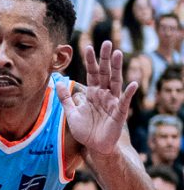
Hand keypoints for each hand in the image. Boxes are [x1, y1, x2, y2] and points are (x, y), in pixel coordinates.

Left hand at [56, 40, 135, 157]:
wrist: (95, 147)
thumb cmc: (85, 130)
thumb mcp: (71, 113)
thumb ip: (65, 98)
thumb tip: (57, 82)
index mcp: (93, 93)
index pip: (92, 73)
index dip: (90, 61)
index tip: (88, 47)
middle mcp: (104, 94)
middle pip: (105, 73)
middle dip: (105, 58)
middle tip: (107, 42)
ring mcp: (113, 102)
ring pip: (115, 82)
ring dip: (117, 68)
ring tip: (118, 54)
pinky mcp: (119, 113)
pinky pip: (124, 101)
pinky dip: (128, 93)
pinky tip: (132, 83)